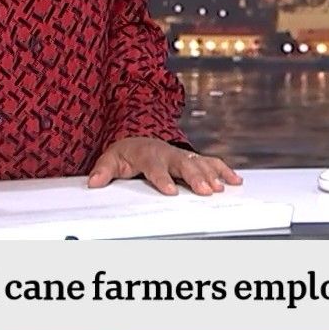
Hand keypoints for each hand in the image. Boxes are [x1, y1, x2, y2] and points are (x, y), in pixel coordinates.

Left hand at [86, 136, 242, 195]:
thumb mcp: (111, 159)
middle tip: (205, 191)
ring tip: (221, 189)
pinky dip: (224, 170)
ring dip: (212, 176)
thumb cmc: (127, 153)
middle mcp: (169, 153)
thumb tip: (93, 182)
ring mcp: (184, 155)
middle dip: (195, 178)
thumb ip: (103, 171)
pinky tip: (235, 181)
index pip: (155, 167)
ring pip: (200, 163)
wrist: (140, 138)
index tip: (170, 191)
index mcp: (149, 154)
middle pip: (184, 165)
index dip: (162, 179)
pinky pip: (212, 162)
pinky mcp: (194, 158)